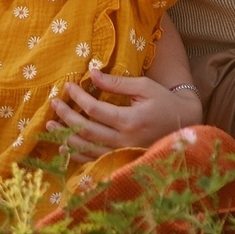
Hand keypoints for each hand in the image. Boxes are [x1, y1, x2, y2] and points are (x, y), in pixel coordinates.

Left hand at [51, 70, 202, 155]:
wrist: (184, 124)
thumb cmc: (164, 101)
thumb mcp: (144, 86)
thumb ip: (116, 83)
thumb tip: (92, 73)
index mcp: (130, 121)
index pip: (94, 110)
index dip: (78, 98)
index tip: (68, 86)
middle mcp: (124, 141)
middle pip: (86, 131)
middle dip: (66, 116)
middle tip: (53, 103)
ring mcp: (122, 153)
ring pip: (86, 149)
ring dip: (65, 137)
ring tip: (50, 125)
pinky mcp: (121, 160)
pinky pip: (94, 161)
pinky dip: (77, 154)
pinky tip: (64, 145)